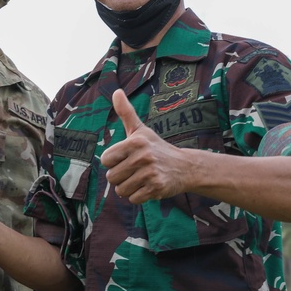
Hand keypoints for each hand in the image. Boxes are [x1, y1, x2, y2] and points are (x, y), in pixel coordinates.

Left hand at [100, 88, 192, 203]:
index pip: (105, 160)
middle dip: (121, 177)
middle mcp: (143, 156)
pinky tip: (148, 187)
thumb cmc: (157, 148)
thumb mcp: (141, 130)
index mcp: (135, 141)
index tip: (126, 158)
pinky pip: (133, 199)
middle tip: (135, 170)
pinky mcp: (157, 188)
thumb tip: (116, 91)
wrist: (185, 166)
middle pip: (112, 177)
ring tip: (141, 179)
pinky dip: (139, 196)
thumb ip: (126, 112)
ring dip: (129, 188)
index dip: (113, 162)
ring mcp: (150, 173)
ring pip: (121, 190)